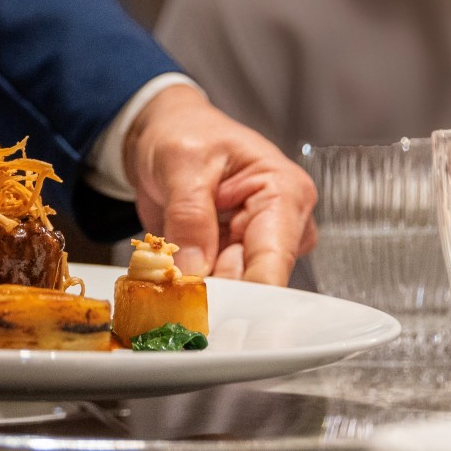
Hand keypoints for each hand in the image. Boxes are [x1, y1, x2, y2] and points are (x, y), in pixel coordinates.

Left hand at [124, 85, 316, 284]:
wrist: (166, 132)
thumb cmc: (186, 132)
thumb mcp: (182, 162)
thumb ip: (190, 214)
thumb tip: (194, 270)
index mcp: (285, 193)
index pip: (273, 258)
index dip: (248, 295)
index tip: (217, 317)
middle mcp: (281, 226)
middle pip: (255, 283)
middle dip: (215, 296)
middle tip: (175, 294)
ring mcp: (257, 247)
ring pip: (232, 292)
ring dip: (196, 292)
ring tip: (165, 274)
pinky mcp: (232, 260)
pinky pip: (212, 288)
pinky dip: (187, 286)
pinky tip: (168, 275)